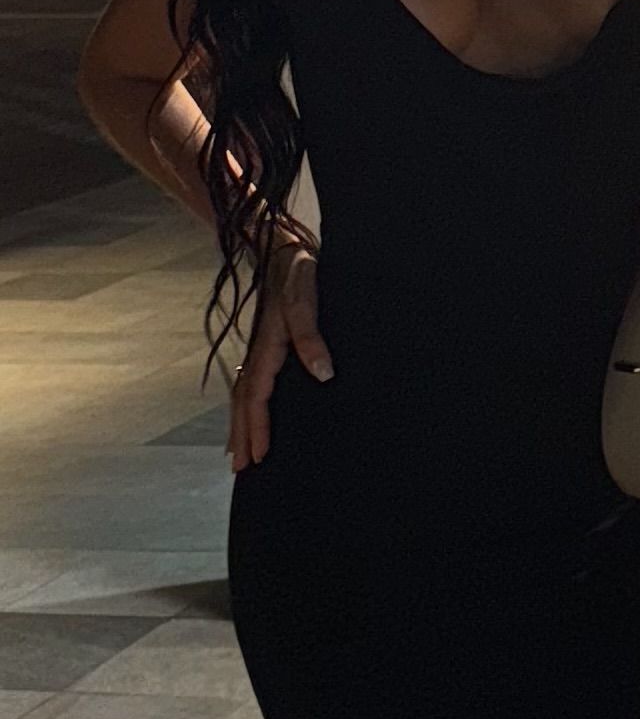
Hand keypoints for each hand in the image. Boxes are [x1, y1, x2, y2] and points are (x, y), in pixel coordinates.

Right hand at [230, 234, 328, 470]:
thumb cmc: (298, 275)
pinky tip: (249, 412)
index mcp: (266, 349)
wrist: (285, 249)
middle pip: (243, 403)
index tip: (258, 457)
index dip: (257, 428)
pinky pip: (249, 382)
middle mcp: (258, 353)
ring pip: (243, 394)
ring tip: (236, 453)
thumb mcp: (306, 304)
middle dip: (241, 436)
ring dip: (239, 424)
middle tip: (239, 469)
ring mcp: (259, 349)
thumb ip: (312, 339)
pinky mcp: (265, 344)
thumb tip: (323, 375)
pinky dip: (244, 404)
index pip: (257, 399)